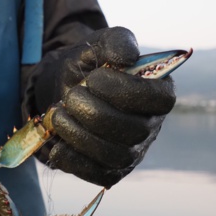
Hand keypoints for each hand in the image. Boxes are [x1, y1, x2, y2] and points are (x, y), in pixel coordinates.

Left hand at [34, 27, 175, 187]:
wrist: (65, 89)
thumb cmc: (90, 66)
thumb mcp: (101, 43)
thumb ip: (117, 41)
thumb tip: (128, 56)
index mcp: (159, 92)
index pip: (159, 99)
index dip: (125, 90)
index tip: (94, 78)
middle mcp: (151, 126)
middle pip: (133, 130)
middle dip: (94, 112)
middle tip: (71, 96)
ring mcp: (133, 152)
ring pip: (115, 155)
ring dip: (80, 135)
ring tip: (59, 115)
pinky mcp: (111, 170)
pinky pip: (98, 174)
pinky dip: (74, 161)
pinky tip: (57, 144)